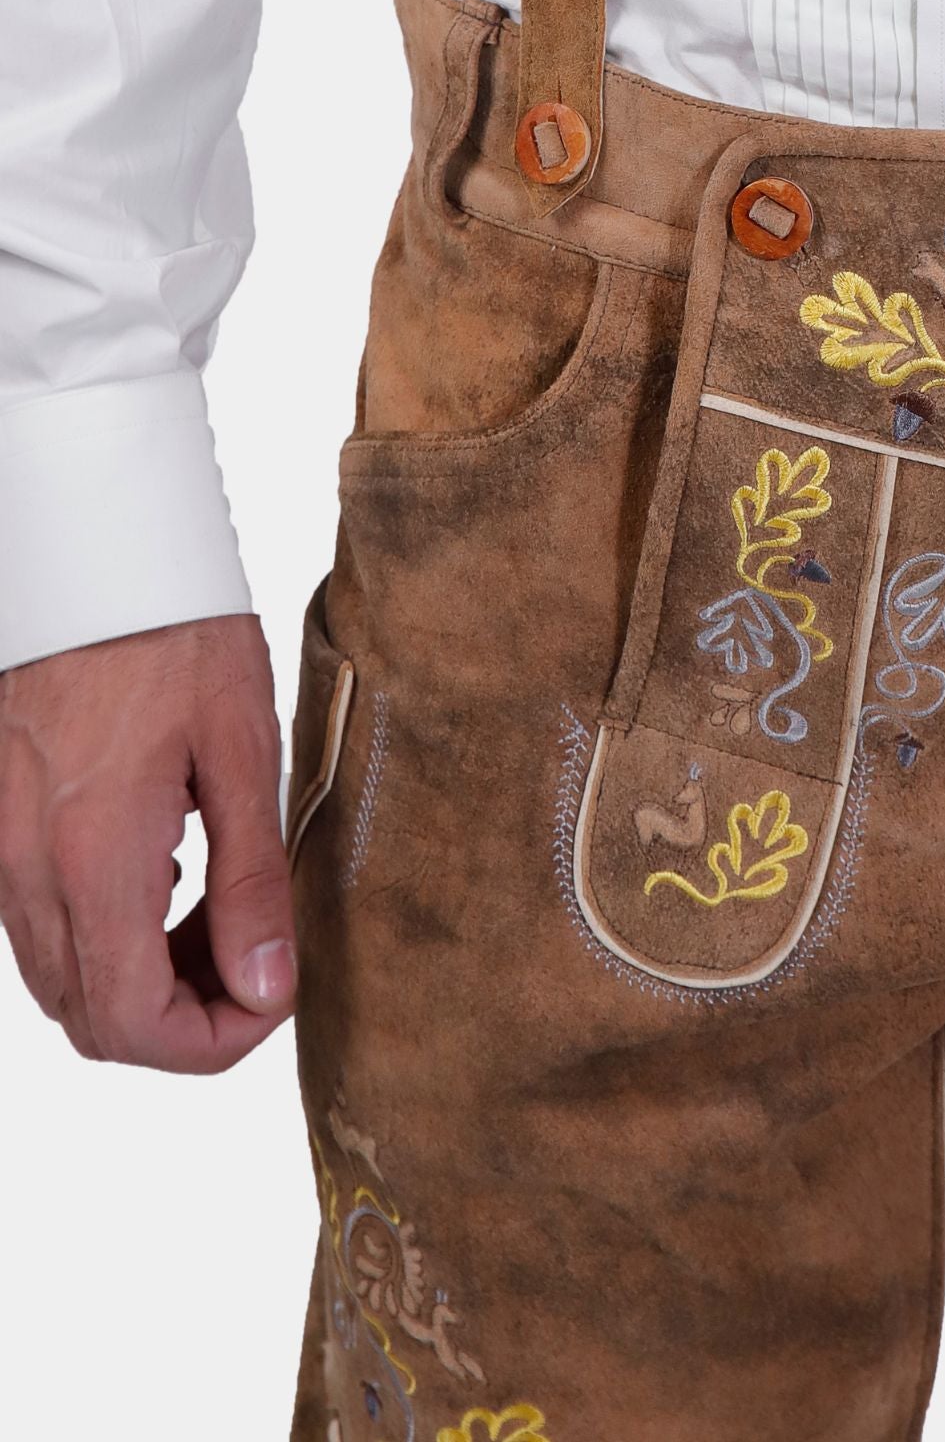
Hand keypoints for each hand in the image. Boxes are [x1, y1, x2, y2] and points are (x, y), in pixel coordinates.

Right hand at [0, 614, 295, 1071]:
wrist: (92, 548)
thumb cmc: (173, 629)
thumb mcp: (241, 748)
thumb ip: (251, 880)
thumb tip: (268, 985)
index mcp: (96, 859)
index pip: (133, 1026)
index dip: (212, 1044)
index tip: (271, 997)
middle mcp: (30, 869)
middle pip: (91, 1021)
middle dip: (179, 1021)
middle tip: (252, 960)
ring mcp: (1, 849)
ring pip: (58, 980)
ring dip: (138, 982)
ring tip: (215, 917)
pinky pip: (37, 923)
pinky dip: (100, 933)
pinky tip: (162, 870)